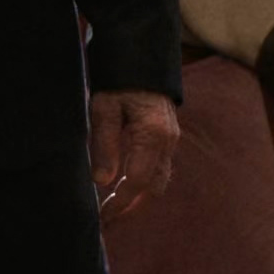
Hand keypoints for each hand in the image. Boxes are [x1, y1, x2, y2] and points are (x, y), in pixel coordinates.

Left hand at [90, 89, 181, 218]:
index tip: (102, 217)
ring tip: (113, 207)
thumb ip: (104, 145)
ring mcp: (171, 138)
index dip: (119, 203)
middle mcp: (168, 141)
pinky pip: (159, 168)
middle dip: (131, 206)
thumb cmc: (119, 79)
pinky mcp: (168, 135)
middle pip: (153, 188)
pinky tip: (124, 184)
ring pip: (158, 180)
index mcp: (153, 135)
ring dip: (138, 196)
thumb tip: (102, 182)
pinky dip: (143, 182)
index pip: (137, 181)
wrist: (142, 53)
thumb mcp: (103, 108)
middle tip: (106, 220)